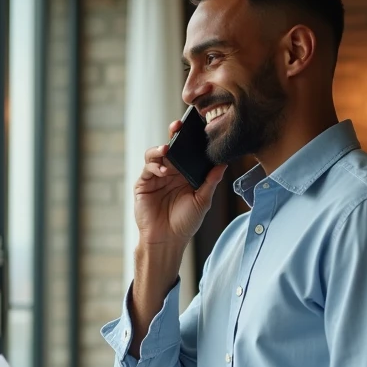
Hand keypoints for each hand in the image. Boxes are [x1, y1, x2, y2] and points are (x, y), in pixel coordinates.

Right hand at [134, 120, 227, 246]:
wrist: (166, 240)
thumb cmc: (185, 223)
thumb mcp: (202, 200)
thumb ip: (211, 181)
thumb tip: (223, 163)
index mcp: (184, 174)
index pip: (187, 151)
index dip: (190, 139)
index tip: (196, 126)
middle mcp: (170, 172)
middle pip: (171, 146)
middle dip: (173, 134)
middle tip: (177, 126)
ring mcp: (156, 176)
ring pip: (156, 153)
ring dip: (161, 148)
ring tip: (167, 148)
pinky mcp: (143, 183)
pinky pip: (148, 167)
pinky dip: (155, 164)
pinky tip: (163, 170)